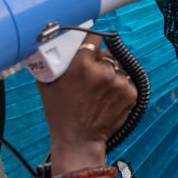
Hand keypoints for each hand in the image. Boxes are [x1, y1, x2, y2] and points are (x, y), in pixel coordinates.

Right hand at [38, 35, 136, 174]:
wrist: (78, 140)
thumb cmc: (60, 114)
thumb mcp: (47, 83)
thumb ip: (52, 61)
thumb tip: (54, 45)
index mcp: (81, 64)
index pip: (94, 37)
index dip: (92, 40)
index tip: (91, 43)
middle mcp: (103, 71)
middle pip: (106, 54)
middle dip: (100, 61)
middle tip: (90, 75)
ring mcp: (118, 82)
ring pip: (117, 67)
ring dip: (111, 74)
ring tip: (98, 90)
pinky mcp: (130, 93)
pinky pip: (127, 80)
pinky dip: (119, 86)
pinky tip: (107, 97)